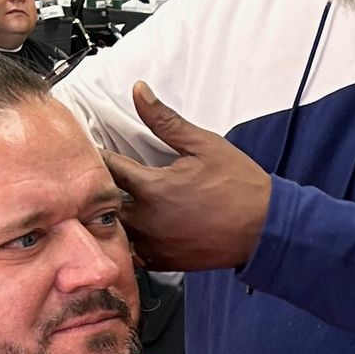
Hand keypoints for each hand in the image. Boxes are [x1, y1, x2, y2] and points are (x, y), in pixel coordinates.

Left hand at [104, 83, 272, 270]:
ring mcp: (154, 246)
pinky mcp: (164, 262)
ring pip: (114, 233)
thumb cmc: (240, 185)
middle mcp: (147, 221)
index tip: (88, 147)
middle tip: (92, 177)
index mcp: (153, 188)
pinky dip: (127, 241)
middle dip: (96, 189)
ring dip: (108, 218)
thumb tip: (139, 91)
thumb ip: (164, 120)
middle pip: (101, 205)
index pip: (106, 167)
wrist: (266, 228)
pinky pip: (132, 254)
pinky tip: (132, 227)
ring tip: (107, 204)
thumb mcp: (204, 144)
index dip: (94, 155)